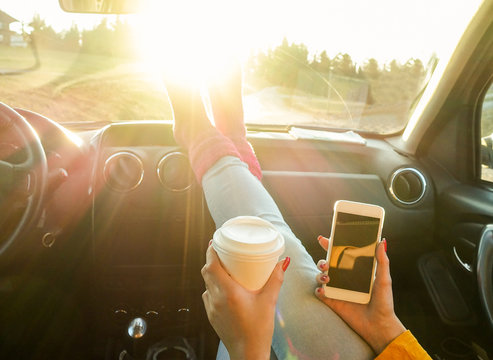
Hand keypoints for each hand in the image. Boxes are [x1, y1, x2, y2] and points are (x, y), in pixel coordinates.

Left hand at [201, 244, 289, 359]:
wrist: (248, 354)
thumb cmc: (259, 329)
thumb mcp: (269, 301)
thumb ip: (275, 280)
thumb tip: (282, 263)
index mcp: (228, 292)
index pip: (211, 265)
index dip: (211, 251)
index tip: (215, 242)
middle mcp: (216, 298)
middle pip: (206, 272)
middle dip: (212, 260)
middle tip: (222, 252)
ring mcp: (211, 308)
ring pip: (206, 284)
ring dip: (213, 274)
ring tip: (225, 269)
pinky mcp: (211, 316)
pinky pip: (209, 296)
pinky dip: (214, 288)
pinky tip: (225, 288)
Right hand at [315, 236, 405, 354]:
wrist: (379, 326)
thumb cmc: (384, 303)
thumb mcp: (384, 280)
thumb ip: (382, 261)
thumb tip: (382, 241)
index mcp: (355, 271)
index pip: (341, 254)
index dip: (331, 245)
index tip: (324, 238)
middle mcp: (344, 278)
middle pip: (327, 263)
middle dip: (323, 260)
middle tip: (327, 263)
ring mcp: (337, 289)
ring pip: (321, 276)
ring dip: (320, 273)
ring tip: (327, 277)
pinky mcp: (332, 301)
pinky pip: (319, 292)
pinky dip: (319, 289)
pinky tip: (324, 290)